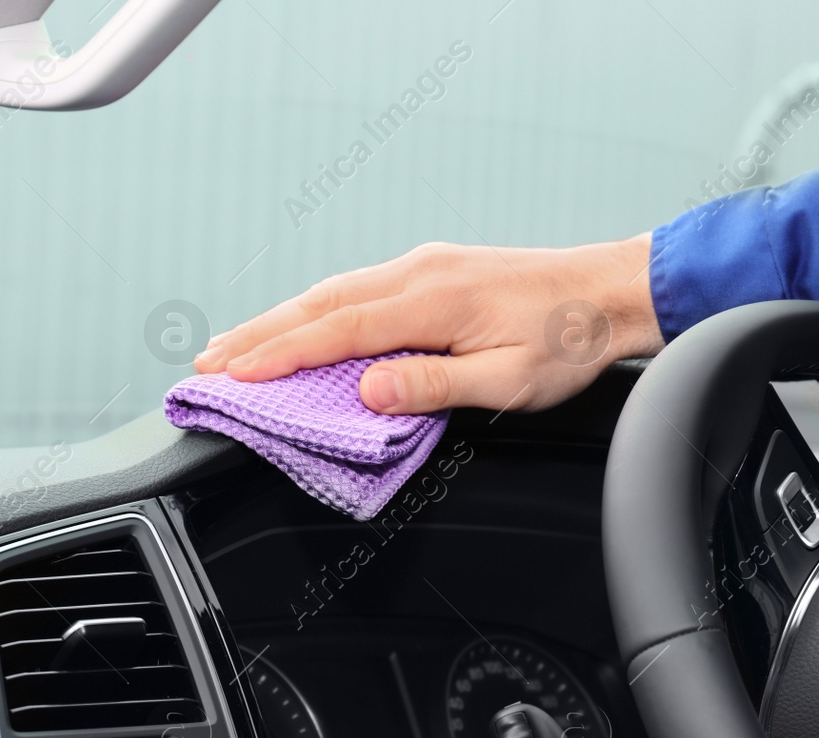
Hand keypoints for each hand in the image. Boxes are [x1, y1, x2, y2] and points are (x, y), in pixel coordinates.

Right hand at [193, 234, 661, 414]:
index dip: (280, 354)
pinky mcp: (431, 272)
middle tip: (208, 361)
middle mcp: (418, 273)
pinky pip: (357, 290)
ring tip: (236, 347)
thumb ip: (433, 384)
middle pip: (319, 303)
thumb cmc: (567, 340)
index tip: (233, 373)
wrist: (610, 292)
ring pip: (333, 292)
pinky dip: (316, 311)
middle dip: (259, 334)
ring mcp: (422, 267)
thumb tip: (366, 390)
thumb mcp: (507, 380)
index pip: (337, 329)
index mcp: (433, 300)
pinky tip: (299, 327)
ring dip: (280, 320)